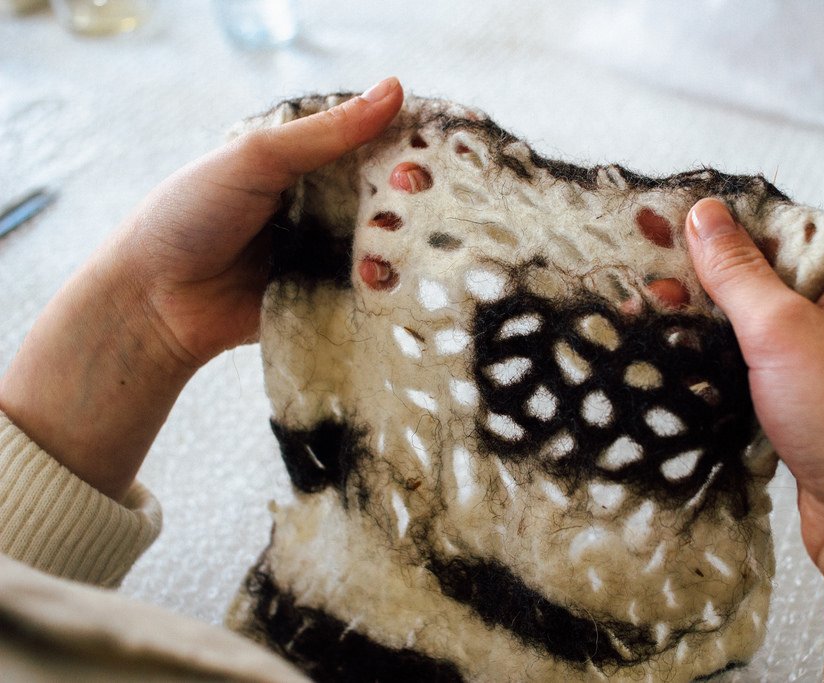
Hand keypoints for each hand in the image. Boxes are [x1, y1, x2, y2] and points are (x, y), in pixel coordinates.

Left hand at [0, 77, 403, 499]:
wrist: (154, 301)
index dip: (406, 145)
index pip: (367, 146)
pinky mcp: (323, 300)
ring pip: (379, 247)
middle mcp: (317, 206)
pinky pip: (364, 292)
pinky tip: (402, 282)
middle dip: (411, 200)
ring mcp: (321, 255)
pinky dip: (382, 288)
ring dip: (399, 246)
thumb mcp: (258, 159)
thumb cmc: (191, 215)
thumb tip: (394, 89)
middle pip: (381, 199)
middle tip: (443, 201)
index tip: (450, 148)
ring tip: (425, 244)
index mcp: (301, 165)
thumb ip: (326, 132)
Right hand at [684, 198, 823, 680]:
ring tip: (645, 314)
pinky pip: (750, 361)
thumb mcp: (785, 330)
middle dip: (698, 275)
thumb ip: (739, 271)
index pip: (774, 225)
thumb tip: (707, 216)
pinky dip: (715, 357)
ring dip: (700, 319)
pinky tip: (676, 356)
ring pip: (749, 320)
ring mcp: (823, 356)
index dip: (713, 223)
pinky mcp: (802, 396)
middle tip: (640, 271)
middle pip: (758, 273)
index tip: (657, 221)